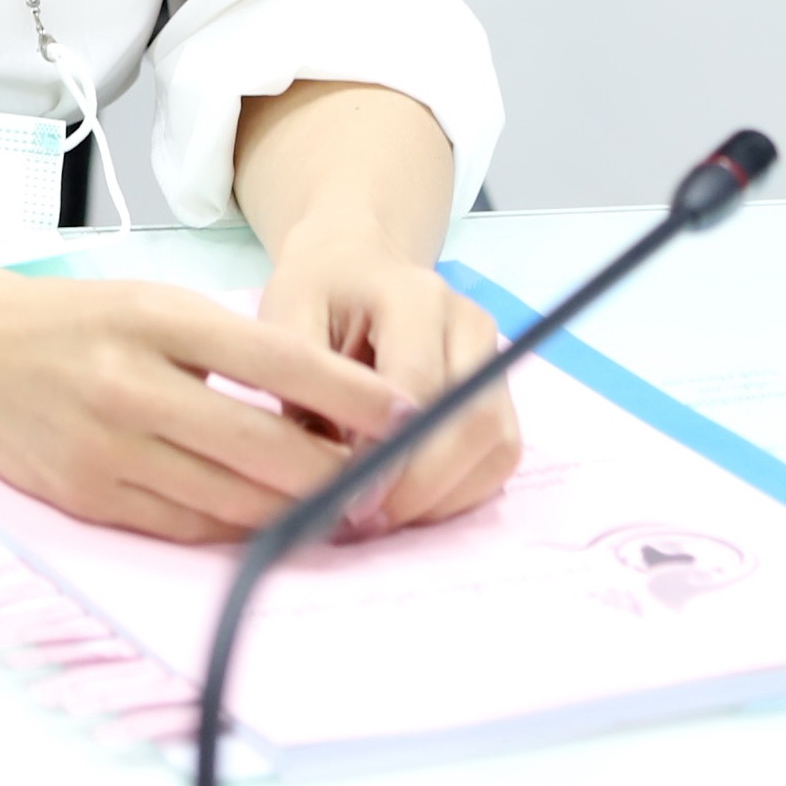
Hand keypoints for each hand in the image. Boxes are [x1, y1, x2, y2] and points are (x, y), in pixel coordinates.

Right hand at [0, 271, 411, 543]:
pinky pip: (192, 527)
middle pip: (266, 448)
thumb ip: (232, 347)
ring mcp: (111, 448)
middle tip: (386, 478)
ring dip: (299, 509)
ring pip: (236, 499)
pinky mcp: (94, 498)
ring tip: (343, 505)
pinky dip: (242, 527)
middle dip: (339, 472)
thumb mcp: (156, 302)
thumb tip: (327, 401)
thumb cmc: (80, 322)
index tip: (407, 413)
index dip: (353, 396)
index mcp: (157, 319)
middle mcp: (134, 385)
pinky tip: (271, 518)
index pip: (279, 361)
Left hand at [258, 217, 519, 531]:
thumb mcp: (285, 323)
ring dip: (441, 497)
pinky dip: (456, 493)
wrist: (353, 262)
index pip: (419, 387)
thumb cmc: (314, 293)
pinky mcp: (499, 394)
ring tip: (381, 516)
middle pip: (471, 423)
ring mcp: (492, 359)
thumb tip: (330, 482)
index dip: (389, 455)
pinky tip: (405, 500)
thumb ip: (307, 394)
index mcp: (413, 294)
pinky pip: (495, 460)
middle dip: (420, 488)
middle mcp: (469, 323)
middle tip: (365, 522)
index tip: (349, 502)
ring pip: (493, 449)